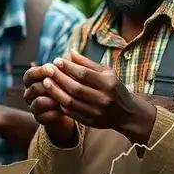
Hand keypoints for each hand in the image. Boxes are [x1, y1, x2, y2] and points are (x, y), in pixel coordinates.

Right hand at [23, 63, 76, 146]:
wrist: (67, 109)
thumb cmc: (67, 87)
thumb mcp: (67, 76)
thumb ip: (66, 67)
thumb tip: (71, 53)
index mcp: (34, 80)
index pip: (30, 74)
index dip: (40, 71)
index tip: (53, 68)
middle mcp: (30, 93)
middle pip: (33, 88)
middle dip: (48, 86)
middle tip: (61, 84)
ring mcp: (33, 107)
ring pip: (37, 103)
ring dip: (51, 99)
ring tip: (64, 97)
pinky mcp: (39, 119)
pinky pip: (43, 116)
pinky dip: (54, 113)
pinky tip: (64, 110)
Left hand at [41, 50, 156, 144]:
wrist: (127, 113)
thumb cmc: (114, 88)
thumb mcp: (107, 73)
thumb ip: (88, 63)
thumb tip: (70, 51)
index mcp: (109, 84)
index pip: (84, 74)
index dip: (68, 67)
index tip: (56, 60)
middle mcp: (104, 99)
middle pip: (75, 88)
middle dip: (58, 78)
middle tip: (47, 70)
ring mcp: (97, 112)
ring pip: (70, 102)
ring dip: (55, 91)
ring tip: (46, 82)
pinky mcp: (90, 122)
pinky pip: (70, 112)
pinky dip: (60, 102)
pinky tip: (53, 95)